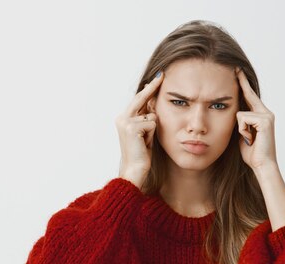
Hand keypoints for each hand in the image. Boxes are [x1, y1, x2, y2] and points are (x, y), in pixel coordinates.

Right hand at [115, 71, 163, 186]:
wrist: (134, 169)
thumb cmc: (141, 153)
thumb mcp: (144, 132)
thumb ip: (146, 118)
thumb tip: (153, 102)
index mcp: (123, 118)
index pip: (139, 100)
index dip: (149, 89)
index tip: (158, 77)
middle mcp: (122, 118)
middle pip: (142, 98)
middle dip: (152, 87)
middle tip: (162, 74)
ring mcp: (126, 122)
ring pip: (151, 115)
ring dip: (153, 129)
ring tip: (145, 141)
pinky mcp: (132, 127)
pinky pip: (152, 123)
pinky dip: (152, 134)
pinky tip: (144, 143)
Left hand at [235, 67, 277, 170]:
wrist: (262, 165)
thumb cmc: (252, 154)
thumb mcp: (243, 136)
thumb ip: (241, 124)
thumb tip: (235, 116)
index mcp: (261, 116)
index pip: (250, 97)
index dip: (243, 84)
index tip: (237, 72)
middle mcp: (266, 113)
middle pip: (249, 94)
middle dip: (242, 82)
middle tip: (235, 67)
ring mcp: (267, 116)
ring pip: (240, 113)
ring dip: (240, 129)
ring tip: (249, 139)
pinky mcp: (264, 120)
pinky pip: (242, 119)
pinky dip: (242, 131)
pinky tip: (250, 139)